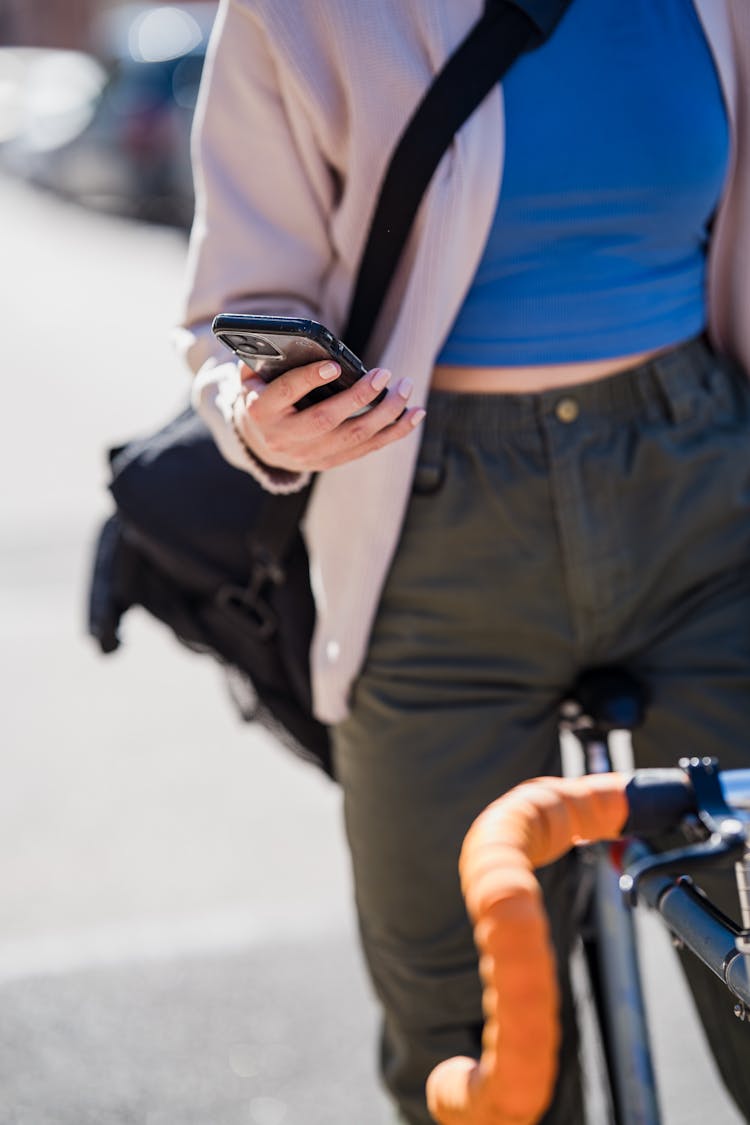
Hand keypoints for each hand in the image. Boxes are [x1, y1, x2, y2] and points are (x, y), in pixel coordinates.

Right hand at [232, 360, 425, 472]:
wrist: (259, 441)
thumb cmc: (263, 395)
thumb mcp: (253, 377)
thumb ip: (266, 359)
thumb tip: (296, 340)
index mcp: (261, 411)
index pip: (287, 393)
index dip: (310, 379)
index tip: (334, 366)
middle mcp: (284, 438)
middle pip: (326, 419)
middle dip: (358, 397)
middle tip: (384, 374)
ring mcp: (308, 455)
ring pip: (353, 436)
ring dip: (385, 414)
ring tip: (405, 389)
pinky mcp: (328, 462)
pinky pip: (366, 448)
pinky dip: (394, 432)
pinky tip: (414, 415)